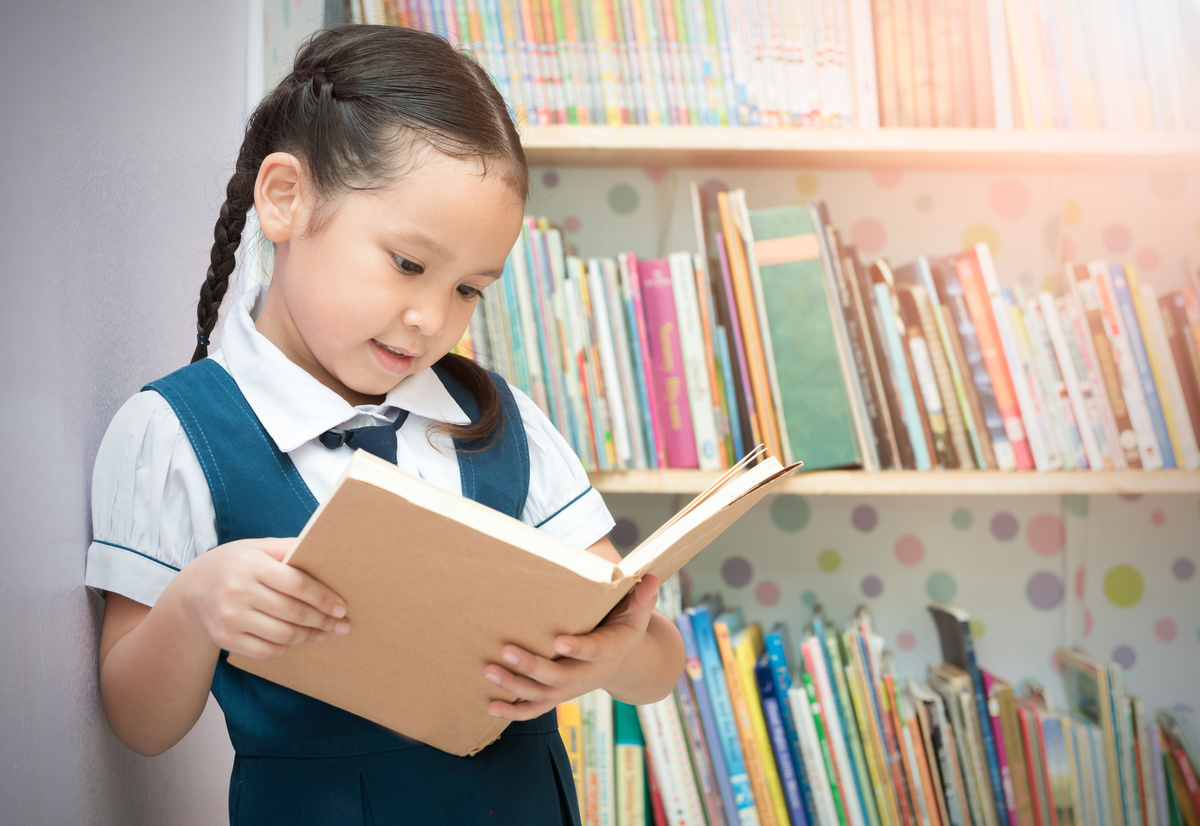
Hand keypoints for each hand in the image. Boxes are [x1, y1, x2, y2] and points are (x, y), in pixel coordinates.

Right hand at [174, 537, 348, 660]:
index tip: (341, 608)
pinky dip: (287, 648)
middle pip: (293, 612)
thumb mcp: (257, 548)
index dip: (324, 598)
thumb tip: (326, 549)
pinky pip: (266, 651)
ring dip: (309, 637)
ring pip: (282, 635)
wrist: (193, 590)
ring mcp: (229, 618)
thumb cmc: (235, 565)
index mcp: (250, 565)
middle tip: (341, 625)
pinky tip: (297, 641)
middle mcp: (237, 592)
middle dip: (323, 621)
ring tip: (323, 633)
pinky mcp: (225, 639)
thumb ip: (288, 549)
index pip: (297, 585)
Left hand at [483, 575, 661, 720]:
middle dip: (531, 666)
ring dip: (514, 687)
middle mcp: (588, 675)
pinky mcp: (559, 697)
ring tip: (489, 672)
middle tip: (505, 650)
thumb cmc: (625, 630)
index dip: (577, 649)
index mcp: (608, 651)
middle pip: (559, 677)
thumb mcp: (637, 615)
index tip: (558, 641)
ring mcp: (572, 689)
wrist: (624, 665)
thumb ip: (641, 599)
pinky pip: (536, 709)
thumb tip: (652, 577)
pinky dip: (514, 712)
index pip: (593, 651)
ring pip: (542, 695)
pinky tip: (490, 706)